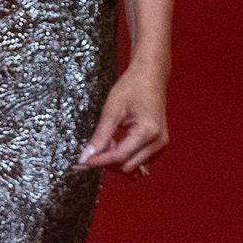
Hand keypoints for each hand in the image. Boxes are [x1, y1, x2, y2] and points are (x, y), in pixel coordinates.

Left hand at [79, 61, 167, 177]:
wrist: (150, 76)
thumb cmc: (133, 87)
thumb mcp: (112, 109)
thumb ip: (100, 135)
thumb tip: (86, 157)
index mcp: (148, 133)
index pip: (120, 157)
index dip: (99, 161)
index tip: (82, 162)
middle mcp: (157, 143)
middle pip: (127, 167)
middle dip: (107, 161)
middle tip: (93, 148)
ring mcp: (160, 145)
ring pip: (133, 167)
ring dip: (116, 160)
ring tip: (107, 141)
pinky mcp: (158, 145)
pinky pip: (139, 160)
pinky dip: (125, 156)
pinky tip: (117, 142)